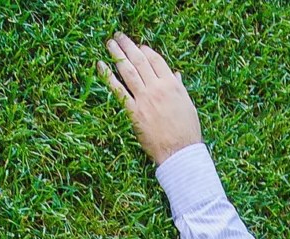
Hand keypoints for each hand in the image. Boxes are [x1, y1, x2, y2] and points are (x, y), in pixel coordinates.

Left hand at [98, 32, 202, 164]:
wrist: (179, 151)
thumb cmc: (186, 131)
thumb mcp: (187, 105)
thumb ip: (179, 88)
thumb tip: (176, 75)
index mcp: (172, 85)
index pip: (156, 60)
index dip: (146, 51)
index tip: (139, 46)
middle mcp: (157, 88)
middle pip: (140, 61)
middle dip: (129, 46)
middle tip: (119, 36)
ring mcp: (144, 99)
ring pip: (128, 70)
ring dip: (117, 55)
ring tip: (110, 43)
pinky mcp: (133, 112)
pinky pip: (118, 90)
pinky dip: (108, 76)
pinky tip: (101, 65)